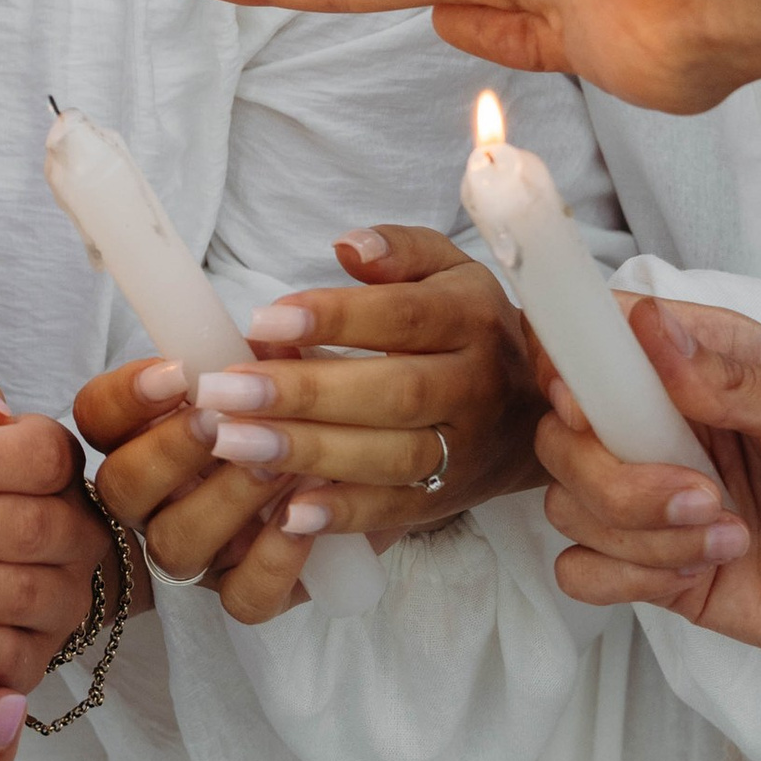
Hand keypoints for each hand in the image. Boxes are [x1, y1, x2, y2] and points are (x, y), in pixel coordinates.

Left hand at [74, 227, 542, 622]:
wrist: (537, 409)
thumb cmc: (467, 325)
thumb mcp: (448, 269)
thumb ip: (399, 249)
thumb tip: (347, 245)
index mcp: (471, 319)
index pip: (403, 316)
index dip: (334, 318)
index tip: (262, 320)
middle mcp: (474, 387)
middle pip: (392, 392)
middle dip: (303, 394)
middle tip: (222, 391)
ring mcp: (465, 449)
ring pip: (390, 457)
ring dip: (309, 453)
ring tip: (232, 444)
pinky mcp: (448, 498)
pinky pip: (397, 511)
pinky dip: (344, 515)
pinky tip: (286, 512)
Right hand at [538, 296, 760, 667]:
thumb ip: (732, 380)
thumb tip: (649, 326)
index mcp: (700, 367)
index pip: (589, 343)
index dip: (565, 368)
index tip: (588, 403)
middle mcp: (666, 429)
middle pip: (562, 437)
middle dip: (615, 476)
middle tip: (702, 494)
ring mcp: (657, 502)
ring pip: (570, 505)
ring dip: (641, 531)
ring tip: (732, 535)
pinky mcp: (661, 570)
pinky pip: (583, 572)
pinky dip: (628, 575)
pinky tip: (704, 568)